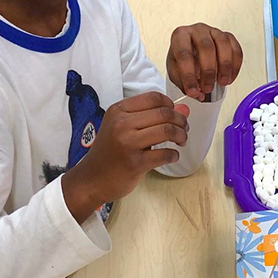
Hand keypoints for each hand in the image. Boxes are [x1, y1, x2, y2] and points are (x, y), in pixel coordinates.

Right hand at [61, 91, 188, 220]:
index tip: (175, 115)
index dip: (170, 105)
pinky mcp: (135, 163)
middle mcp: (121, 123)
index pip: (154, 97)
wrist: (92, 179)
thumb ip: (153, 116)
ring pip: (167, 130)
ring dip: (181, 136)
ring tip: (181, 142)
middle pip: (164, 113)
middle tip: (184, 130)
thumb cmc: (110, 152)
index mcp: (118, 110)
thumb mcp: (124, 128)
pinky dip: (174, 155)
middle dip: (181, 121)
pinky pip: (165, 154)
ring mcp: (128, 143)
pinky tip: (172, 156)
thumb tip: (184, 108)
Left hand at [166, 23, 243, 101]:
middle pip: (206, 46)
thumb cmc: (183, 60)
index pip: (184, 54)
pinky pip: (235, 49)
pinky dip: (235, 65)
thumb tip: (197, 94)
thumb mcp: (176, 73)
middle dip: (208, 71)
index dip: (188, 75)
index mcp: (180, 36)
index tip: (192, 90)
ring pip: (223, 44)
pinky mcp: (227, 37)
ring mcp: (213, 31)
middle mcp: (197, 30)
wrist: (192, 53)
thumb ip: (185, 85)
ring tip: (222, 82)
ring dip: (225, 66)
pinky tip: (230, 77)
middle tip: (208, 87)